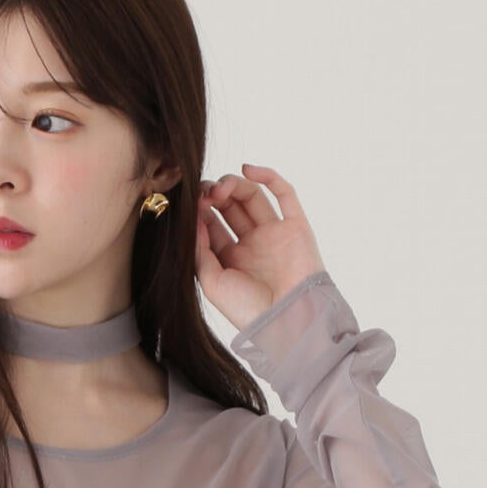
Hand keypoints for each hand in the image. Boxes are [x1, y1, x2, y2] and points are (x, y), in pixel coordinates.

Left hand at [194, 163, 327, 329]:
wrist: (286, 318)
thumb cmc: (247, 309)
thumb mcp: (211, 282)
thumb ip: (199, 252)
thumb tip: (193, 220)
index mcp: (230, 259)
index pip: (212, 226)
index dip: (200, 211)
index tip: (190, 203)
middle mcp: (252, 244)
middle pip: (231, 207)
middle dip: (215, 195)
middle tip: (205, 193)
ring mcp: (274, 233)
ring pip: (253, 197)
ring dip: (235, 185)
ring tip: (220, 187)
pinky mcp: (296, 226)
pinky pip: (284, 193)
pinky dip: (268, 176)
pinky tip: (247, 169)